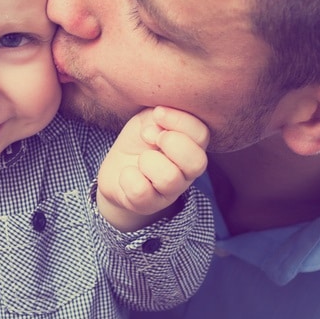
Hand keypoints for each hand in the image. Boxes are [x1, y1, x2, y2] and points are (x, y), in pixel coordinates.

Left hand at [96, 106, 208, 231]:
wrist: (117, 168)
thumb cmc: (140, 140)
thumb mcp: (150, 118)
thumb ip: (160, 114)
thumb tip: (160, 117)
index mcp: (193, 147)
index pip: (202, 134)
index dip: (179, 121)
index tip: (158, 113)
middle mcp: (188, 172)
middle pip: (197, 162)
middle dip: (170, 142)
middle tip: (150, 137)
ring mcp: (170, 192)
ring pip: (169, 178)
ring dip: (148, 161)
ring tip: (141, 158)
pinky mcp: (148, 205)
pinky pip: (141, 191)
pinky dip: (128, 177)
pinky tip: (128, 173)